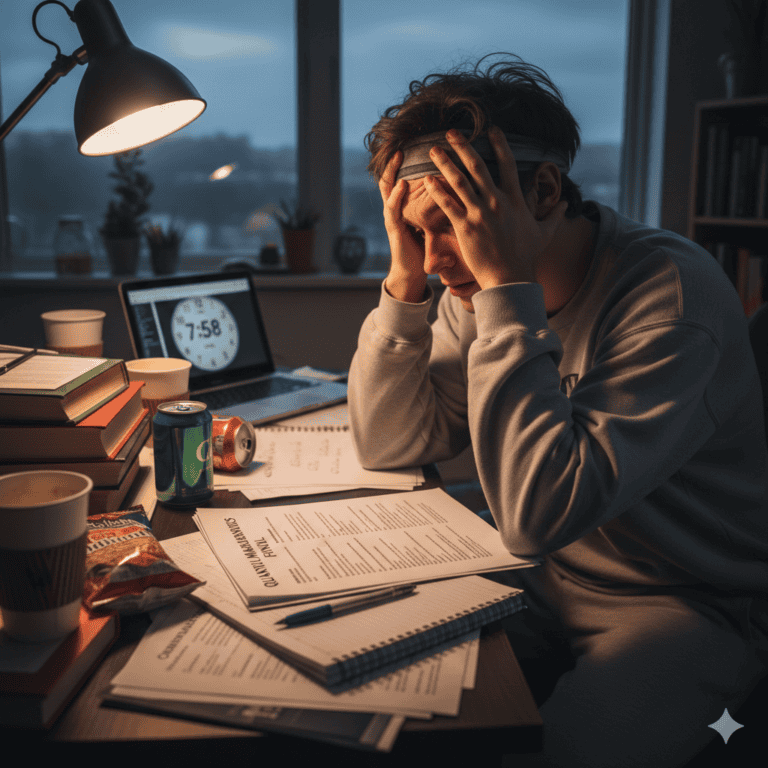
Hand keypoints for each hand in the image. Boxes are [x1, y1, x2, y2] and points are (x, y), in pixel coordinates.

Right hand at [378, 151, 427, 302]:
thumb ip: (437, 204)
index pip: (403, 176)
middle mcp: (396, 207)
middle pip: (390, 177)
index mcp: (405, 204)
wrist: (412, 273)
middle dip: (394, 160)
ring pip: (388, 189)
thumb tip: (456, 187)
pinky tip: (402, 184)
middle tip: (401, 140)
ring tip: (398, 156)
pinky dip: (396, 196)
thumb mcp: (431, 221)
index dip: (407, 161)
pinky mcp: (393, 229)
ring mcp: (392, 217)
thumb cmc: (423, 247)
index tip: (415, 143)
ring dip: (392, 172)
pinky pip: (392, 209)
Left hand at [423, 127, 567, 288]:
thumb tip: (565, 204)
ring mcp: (480, 213)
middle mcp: (497, 202)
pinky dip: (437, 190)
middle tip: (451, 131)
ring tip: (433, 150)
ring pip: (459, 181)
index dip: (500, 144)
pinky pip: (448, 204)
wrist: (510, 278)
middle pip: (478, 166)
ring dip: (445, 163)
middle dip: (463, 146)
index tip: (491, 129)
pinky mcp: (466, 227)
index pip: (508, 164)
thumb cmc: (527, 257)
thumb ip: (555, 216)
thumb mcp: (545, 233)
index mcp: (516, 200)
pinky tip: (427, 179)